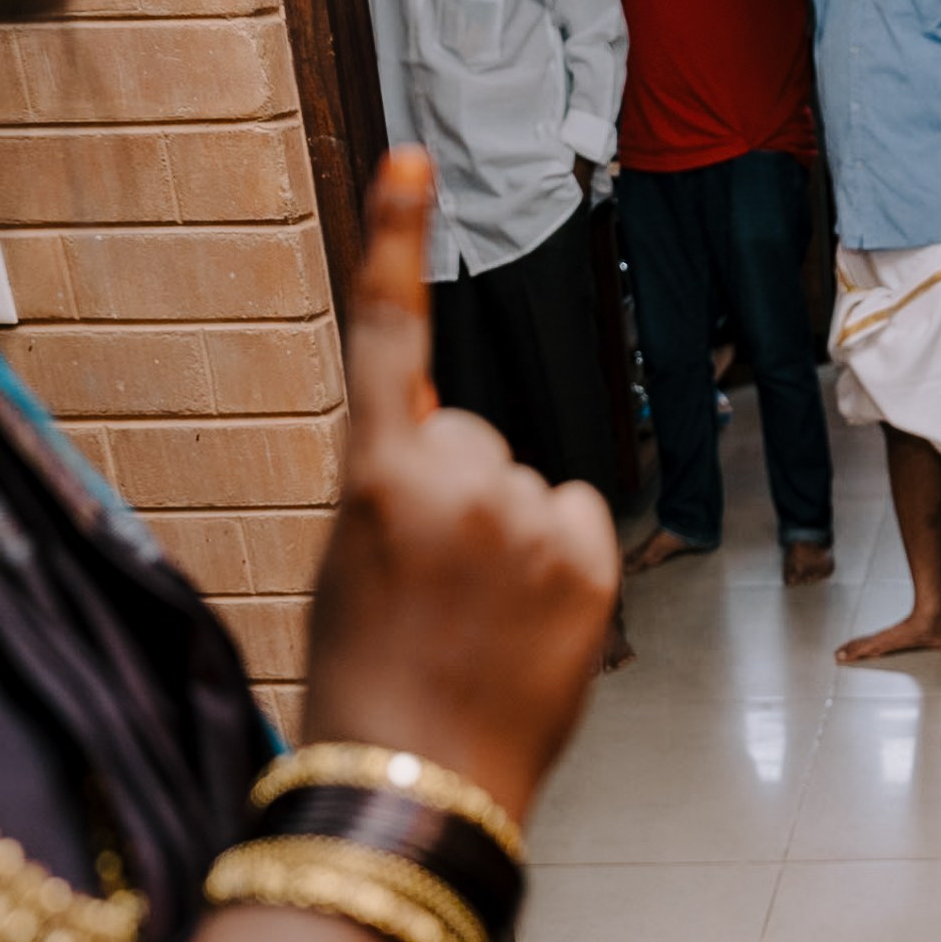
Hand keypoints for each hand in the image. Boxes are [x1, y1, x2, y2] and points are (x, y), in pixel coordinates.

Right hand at [302, 147, 617, 822]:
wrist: (417, 782)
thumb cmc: (372, 681)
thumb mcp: (350, 564)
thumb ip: (397, 492)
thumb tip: (450, 467)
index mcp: (372, 474)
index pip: (387, 336)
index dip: (395, 240)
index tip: (412, 159)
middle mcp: (455, 477)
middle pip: (477, 439)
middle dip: (464, 495)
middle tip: (439, 588)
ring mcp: (529, 517)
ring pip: (530, 487)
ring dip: (515, 537)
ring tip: (481, 620)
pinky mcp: (590, 556)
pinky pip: (578, 524)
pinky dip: (565, 564)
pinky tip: (532, 625)